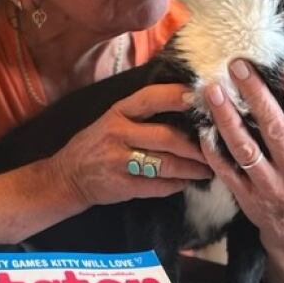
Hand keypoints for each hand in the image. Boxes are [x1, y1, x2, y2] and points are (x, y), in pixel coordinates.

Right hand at [50, 83, 212, 207]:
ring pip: (166, 164)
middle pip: (166, 136)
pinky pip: (158, 186)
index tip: (203, 96)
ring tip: (209, 169)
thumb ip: (141, 113)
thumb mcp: (112, 119)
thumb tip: (185, 104)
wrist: (67, 176)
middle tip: (216, 147)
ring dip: (193, 168)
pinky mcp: (121, 185)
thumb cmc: (97, 144)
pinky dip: (177, 185)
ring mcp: (118, 161)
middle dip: (196, 145)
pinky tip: (187, 182)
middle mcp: (118, 133)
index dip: (178, 96)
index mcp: (118, 112)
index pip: (151, 98)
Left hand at [200, 60, 283, 282]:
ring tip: (212, 91)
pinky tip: (202, 129)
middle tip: (237, 66)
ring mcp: (271, 186)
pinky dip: (213, 151)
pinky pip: (227, 171)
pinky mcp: (248, 198)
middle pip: (276, 128)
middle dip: (255, 95)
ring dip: (227, 118)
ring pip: (246, 149)